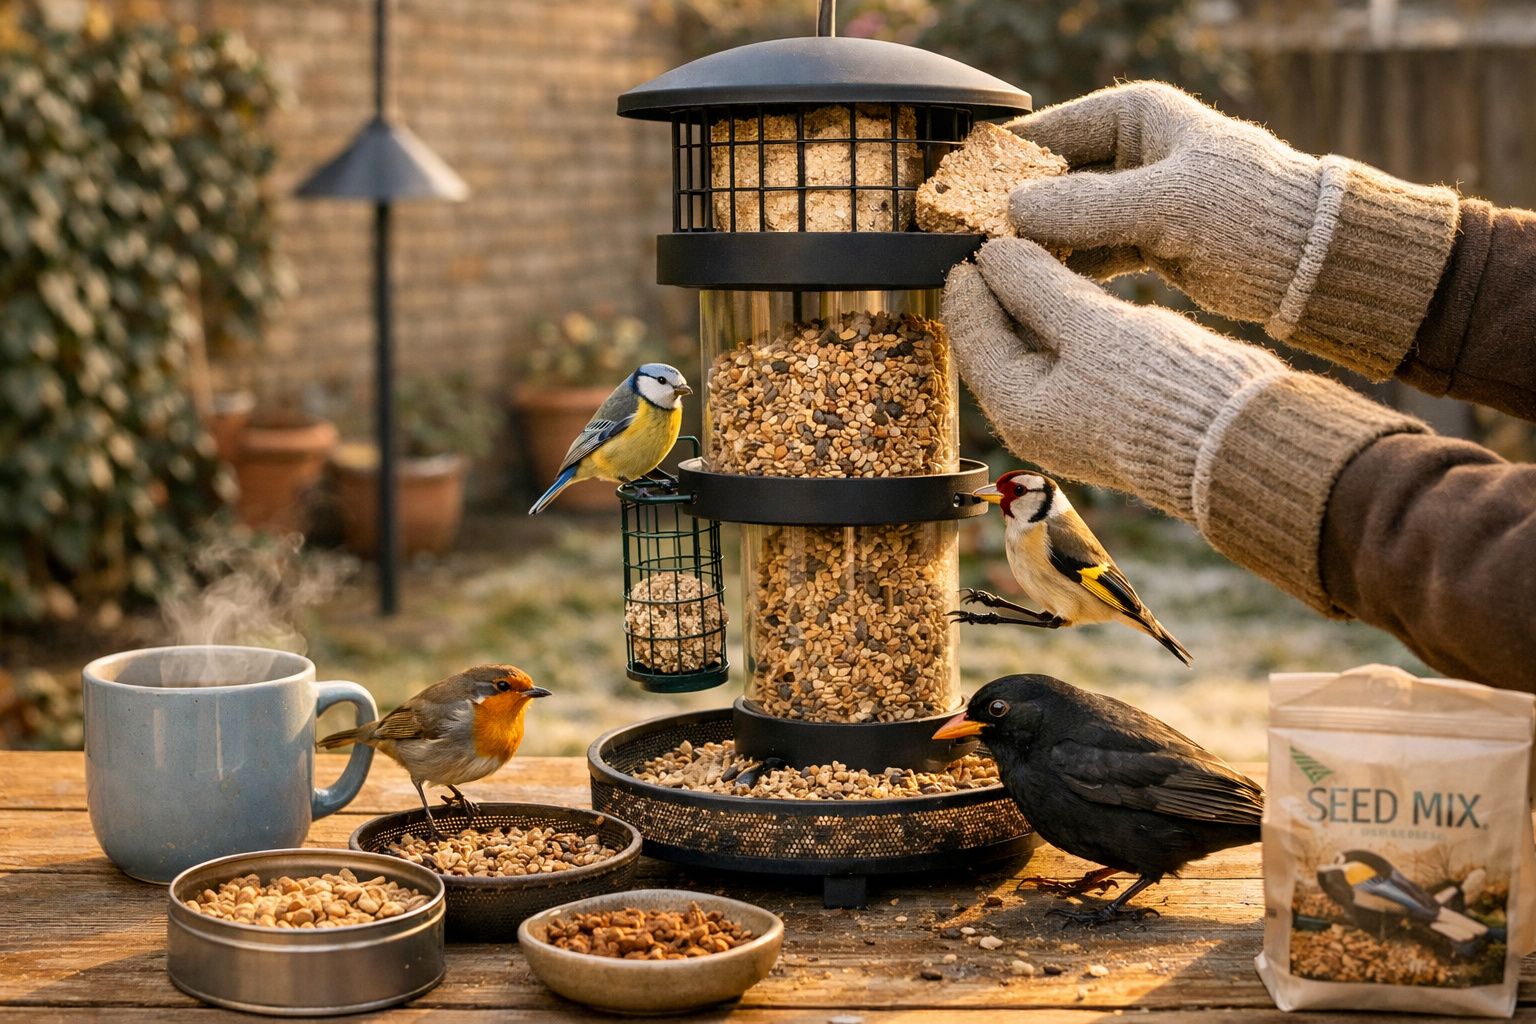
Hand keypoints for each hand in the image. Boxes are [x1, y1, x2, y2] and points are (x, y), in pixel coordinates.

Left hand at [946, 237, 1426, 614]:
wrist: (1236, 440)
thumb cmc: (1161, 390)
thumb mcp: (1090, 325)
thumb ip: (1037, 285)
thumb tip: (993, 252)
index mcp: (1018, 408)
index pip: (973, 336)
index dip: (968, 284)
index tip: (966, 241)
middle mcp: (1036, 418)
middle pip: (999, 341)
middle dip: (998, 289)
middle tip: (997, 236)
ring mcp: (1072, 415)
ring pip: (1036, 345)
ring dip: (1033, 299)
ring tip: (1035, 247)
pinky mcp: (1107, 406)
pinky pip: (1070, 353)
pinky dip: (1066, 316)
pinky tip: (1075, 282)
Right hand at [1006, 82, 1457, 378]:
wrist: (1315, 260)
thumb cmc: (1253, 214)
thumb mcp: (1167, 204)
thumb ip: (1088, 207)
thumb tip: (1013, 209)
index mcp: (1136, 114)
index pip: (1049, 131)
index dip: (1004, 165)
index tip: (961, 197)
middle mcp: (1131, 149)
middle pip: (1051, 179)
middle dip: (1014, 212)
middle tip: (970, 245)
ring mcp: (1136, 197)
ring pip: (1066, 220)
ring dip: (1037, 247)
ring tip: (997, 275)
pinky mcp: (1144, 240)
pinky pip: (1088, 252)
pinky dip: (1066, 269)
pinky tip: (1036, 292)